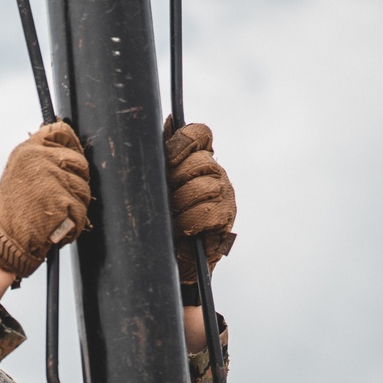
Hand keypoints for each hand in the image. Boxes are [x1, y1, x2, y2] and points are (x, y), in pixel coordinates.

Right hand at [0, 121, 90, 281]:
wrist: (4, 242)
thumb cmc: (12, 214)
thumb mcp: (17, 173)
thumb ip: (40, 158)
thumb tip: (67, 151)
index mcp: (28, 150)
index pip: (63, 133)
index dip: (73, 146)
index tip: (73, 161)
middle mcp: (40, 160)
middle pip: (81, 163)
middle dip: (76, 184)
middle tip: (58, 200)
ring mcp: (53, 180)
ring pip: (84, 190)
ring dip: (75, 207)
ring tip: (53, 216)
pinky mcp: (63, 202)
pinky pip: (82, 212)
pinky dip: (74, 225)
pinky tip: (56, 228)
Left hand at [163, 120, 235, 282]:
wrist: (172, 261)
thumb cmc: (161, 223)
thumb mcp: (156, 188)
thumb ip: (162, 157)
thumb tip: (169, 120)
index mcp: (198, 160)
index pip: (199, 133)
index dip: (182, 142)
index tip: (168, 159)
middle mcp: (215, 173)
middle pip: (199, 160)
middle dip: (176, 179)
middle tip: (166, 198)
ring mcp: (223, 195)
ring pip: (203, 186)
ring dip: (181, 204)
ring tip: (172, 217)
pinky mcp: (225, 218)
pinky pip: (205, 211)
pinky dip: (188, 221)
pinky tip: (181, 229)